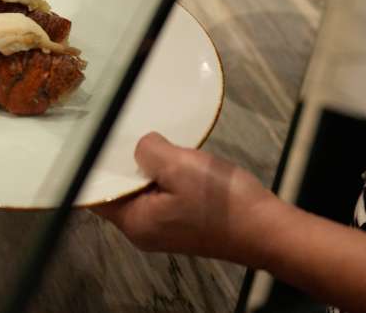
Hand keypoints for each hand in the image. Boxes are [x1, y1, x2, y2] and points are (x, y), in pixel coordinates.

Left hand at [92, 132, 279, 265]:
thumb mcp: (179, 166)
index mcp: (134, 223)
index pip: (97, 193)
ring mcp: (164, 229)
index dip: (95, 165)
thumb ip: (148, 151)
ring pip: (142, 190)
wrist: (269, 231)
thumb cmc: (223, 204)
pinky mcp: (182, 222)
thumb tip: (140, 146)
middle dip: (125, 163)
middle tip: (131, 135)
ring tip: (157, 145)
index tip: (95, 139)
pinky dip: (167, 176)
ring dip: (150, 168)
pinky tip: (178, 160)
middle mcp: (143, 231)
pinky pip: (163, 194)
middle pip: (119, 190)